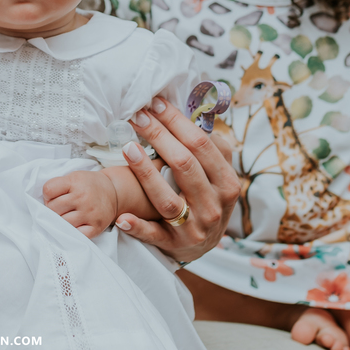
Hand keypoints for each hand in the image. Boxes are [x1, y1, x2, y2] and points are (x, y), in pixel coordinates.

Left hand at [43, 170, 117, 238]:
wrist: (114, 192)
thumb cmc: (88, 185)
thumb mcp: (74, 177)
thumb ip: (58, 186)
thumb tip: (42, 203)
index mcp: (75, 181)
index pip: (48, 190)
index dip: (47, 195)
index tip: (52, 196)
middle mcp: (82, 197)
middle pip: (52, 208)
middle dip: (51, 209)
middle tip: (59, 208)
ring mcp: (89, 213)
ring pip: (61, 223)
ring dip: (59, 222)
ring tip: (65, 216)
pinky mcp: (95, 227)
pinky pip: (76, 235)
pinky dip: (71, 233)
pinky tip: (73, 225)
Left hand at [115, 96, 240, 262]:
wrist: (204, 246)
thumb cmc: (208, 199)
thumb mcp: (220, 176)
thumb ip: (212, 149)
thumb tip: (198, 114)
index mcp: (227, 183)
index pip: (201, 145)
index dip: (177, 121)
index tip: (155, 103)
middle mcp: (213, 206)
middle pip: (183, 165)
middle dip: (159, 136)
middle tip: (137, 116)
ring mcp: (193, 228)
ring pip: (167, 199)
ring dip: (145, 173)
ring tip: (127, 148)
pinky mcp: (174, 245)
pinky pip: (154, 235)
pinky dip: (138, 227)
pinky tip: (122, 216)